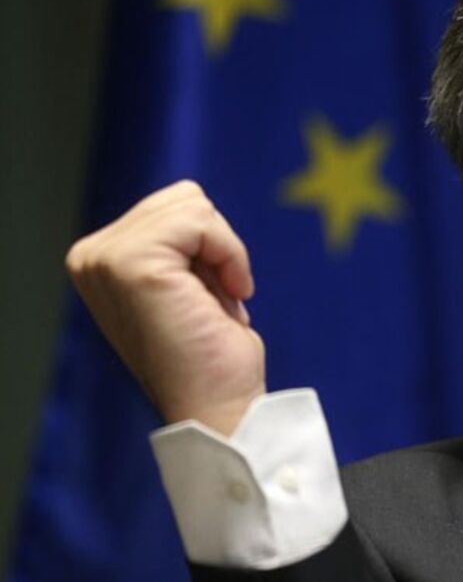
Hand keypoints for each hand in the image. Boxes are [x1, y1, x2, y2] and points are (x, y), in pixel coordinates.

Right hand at [66, 180, 264, 435]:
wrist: (219, 408)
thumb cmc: (214, 356)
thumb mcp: (187, 283)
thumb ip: (174, 244)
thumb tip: (190, 198)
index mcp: (98, 261)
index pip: (173, 207)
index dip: (210, 248)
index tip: (210, 299)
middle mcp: (90, 257)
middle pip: (183, 198)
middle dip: (216, 248)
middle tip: (214, 302)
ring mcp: (106, 259)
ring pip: (194, 205)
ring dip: (224, 254)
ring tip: (215, 303)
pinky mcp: (132, 264)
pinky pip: (201, 220)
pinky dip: (230, 254)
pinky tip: (228, 296)